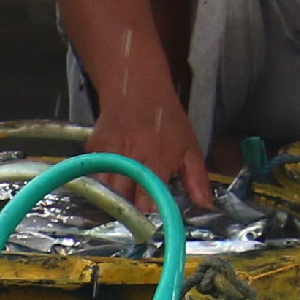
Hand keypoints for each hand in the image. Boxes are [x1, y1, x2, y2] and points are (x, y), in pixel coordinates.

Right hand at [88, 95, 214, 213]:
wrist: (138, 89)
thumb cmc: (167, 120)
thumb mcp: (190, 147)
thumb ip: (198, 179)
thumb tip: (206, 206)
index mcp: (157, 156)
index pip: (148, 197)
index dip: (150, 210)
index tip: (154, 211)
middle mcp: (131, 154)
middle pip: (123, 196)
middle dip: (130, 206)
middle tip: (138, 205)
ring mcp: (109, 149)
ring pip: (106, 188)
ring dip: (115, 195)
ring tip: (126, 194)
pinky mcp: (94, 146)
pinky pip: (93, 173)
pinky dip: (101, 180)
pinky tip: (113, 177)